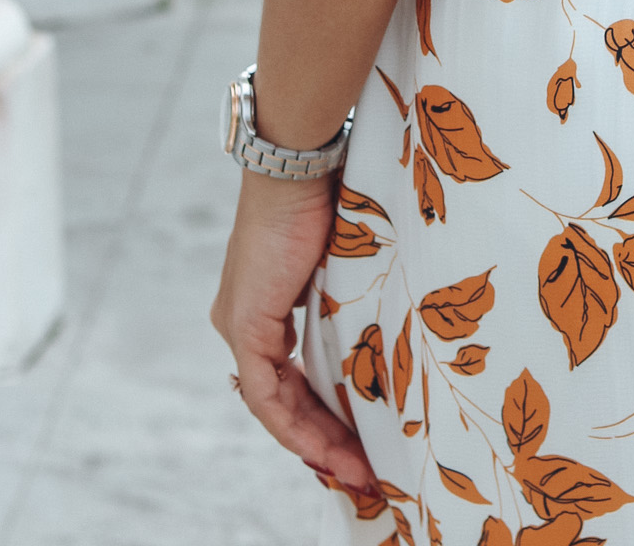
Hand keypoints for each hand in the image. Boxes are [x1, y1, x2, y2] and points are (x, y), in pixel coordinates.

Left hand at [211, 171, 378, 497]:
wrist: (299, 164)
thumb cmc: (330, 192)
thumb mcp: (343, 256)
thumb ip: (350, 291)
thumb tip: (393, 311)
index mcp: (265, 303)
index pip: (291, 375)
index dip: (323, 412)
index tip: (360, 438)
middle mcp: (244, 319)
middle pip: (284, 399)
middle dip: (325, 439)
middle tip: (366, 468)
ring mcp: (240, 324)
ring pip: (275, 404)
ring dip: (316, 442)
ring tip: (357, 469)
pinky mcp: (244, 325)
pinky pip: (266, 395)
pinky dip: (295, 426)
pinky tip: (324, 449)